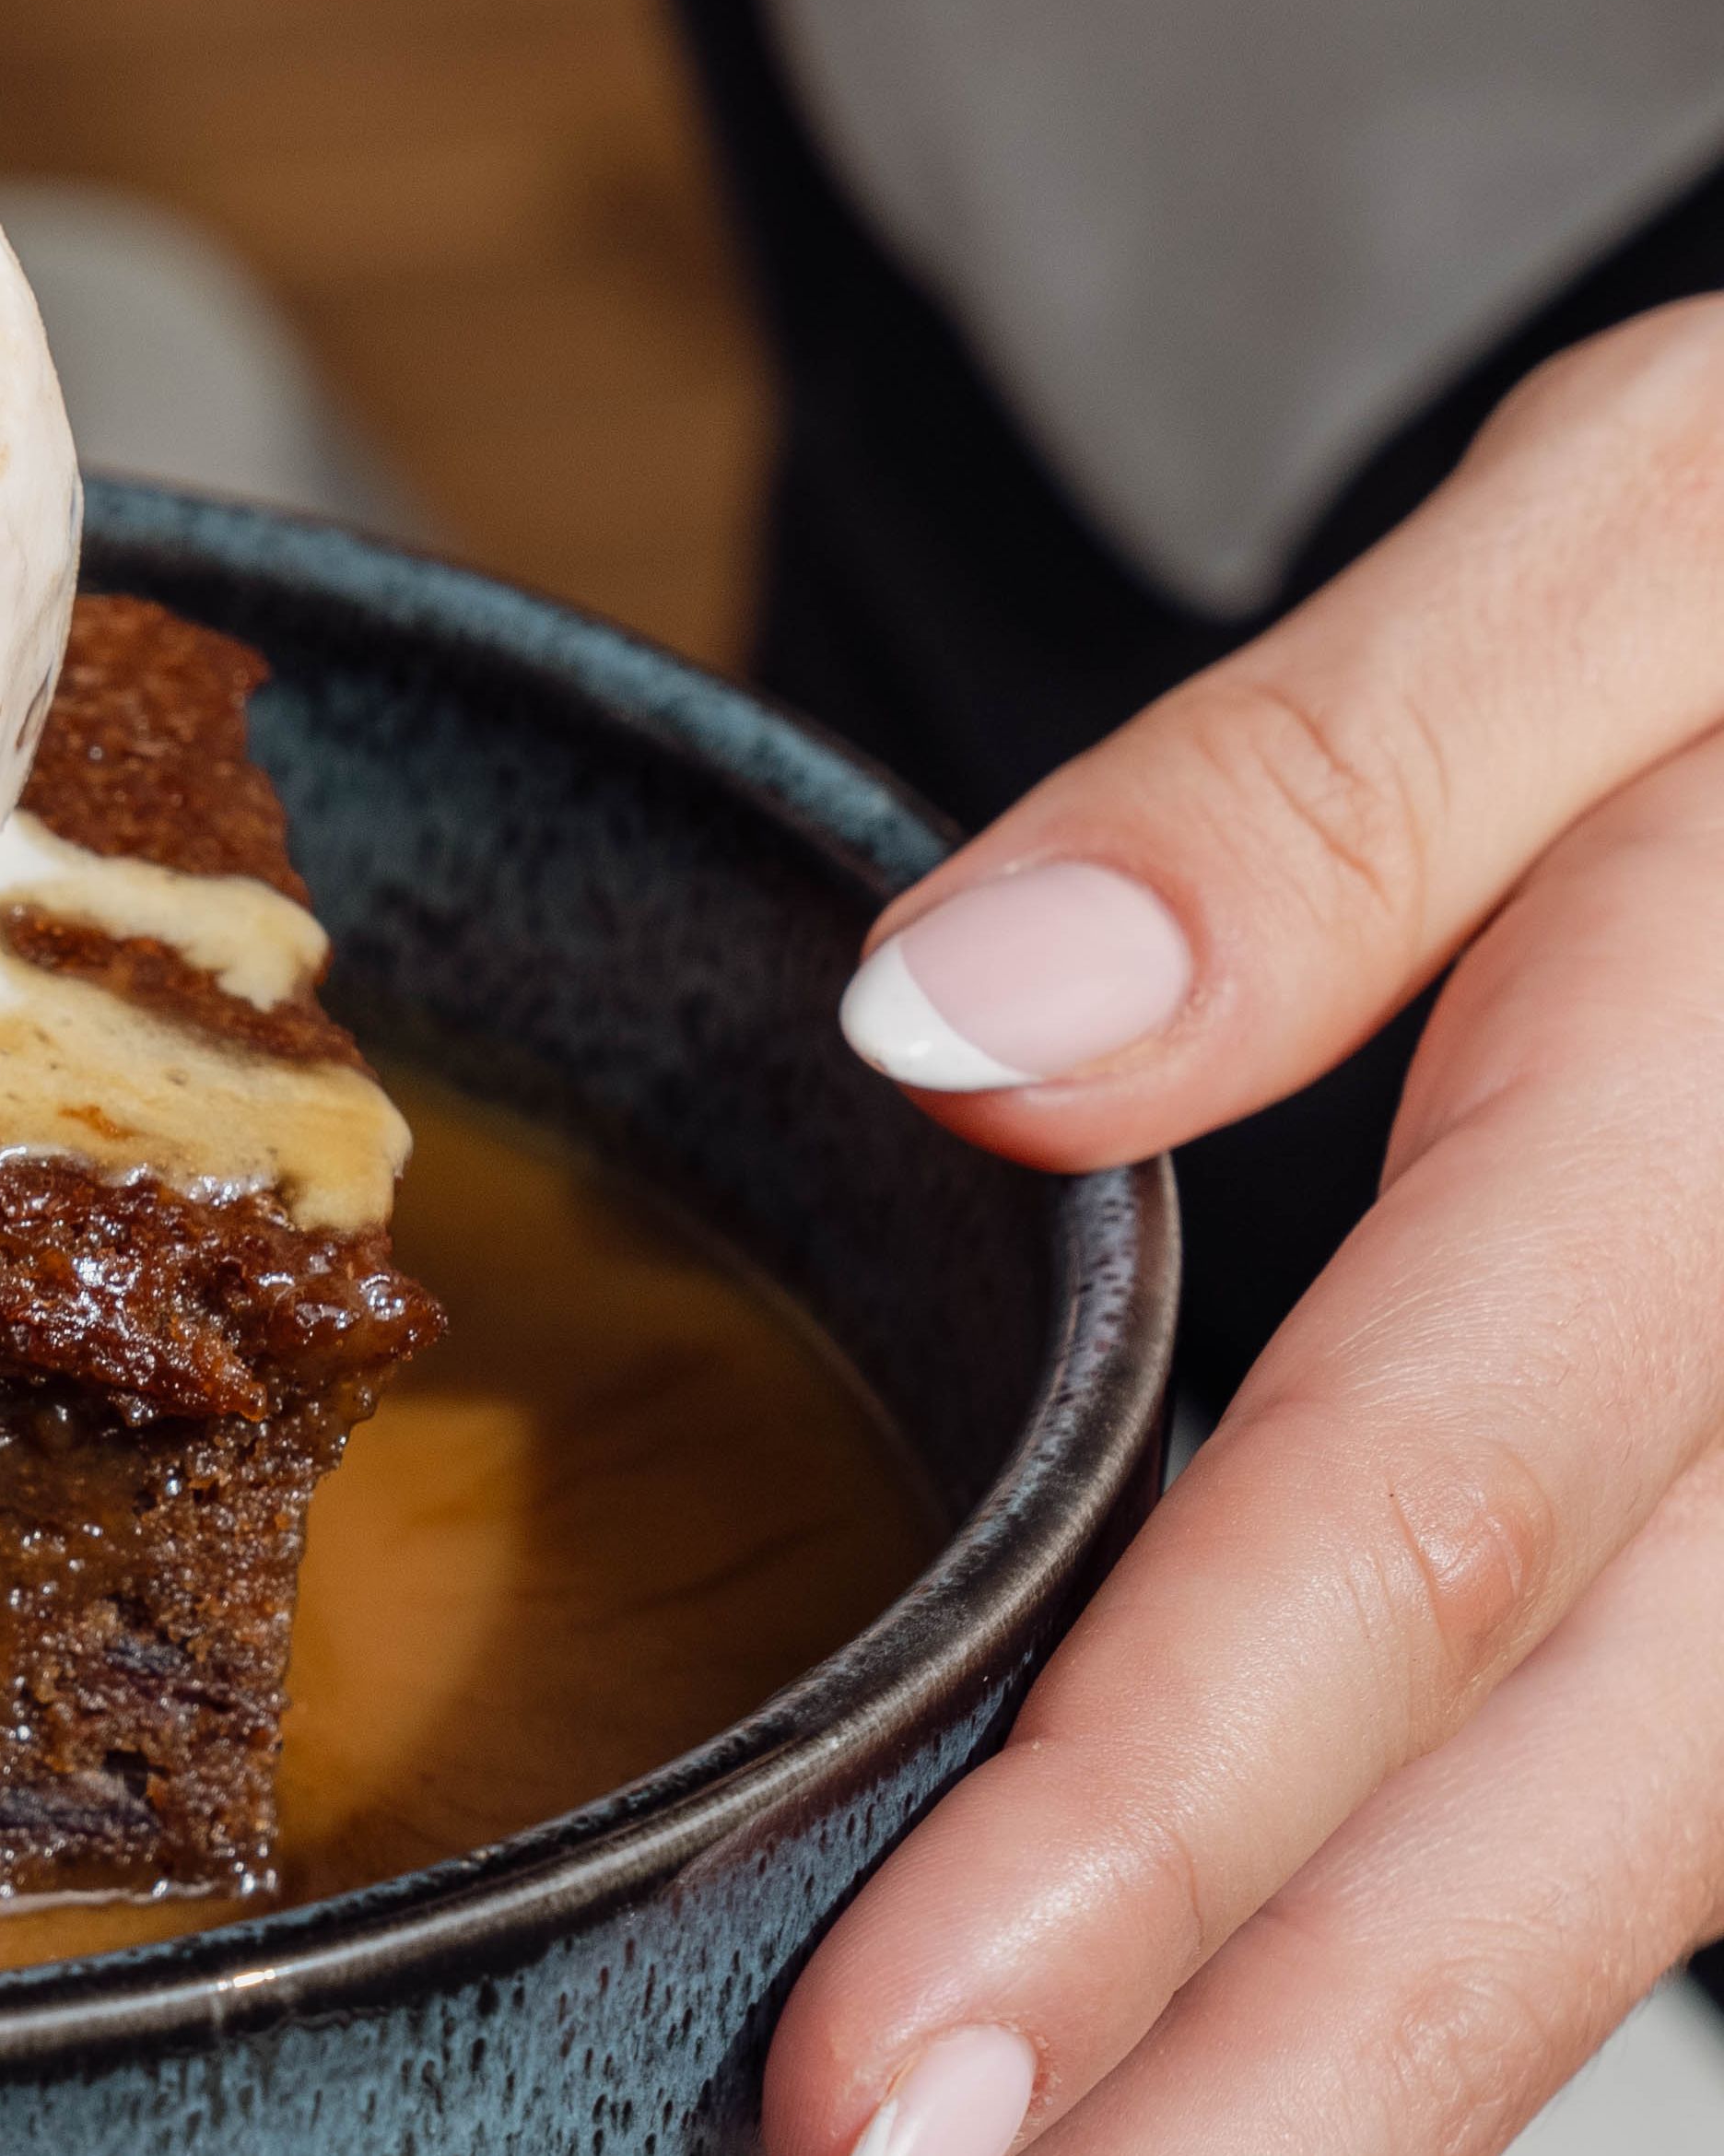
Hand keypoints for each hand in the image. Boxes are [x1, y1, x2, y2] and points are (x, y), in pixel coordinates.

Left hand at [774, 296, 1723, 2153]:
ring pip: (1638, 1867)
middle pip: (1559, 1820)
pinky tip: (1274, 2069)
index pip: (1416, 1525)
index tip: (893, 2081)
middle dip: (1247, 2096)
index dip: (1150, 1831)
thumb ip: (1320, 789)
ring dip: (1355, 2087)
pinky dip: (1472, 1957)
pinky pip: (1683, 1795)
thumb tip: (970, 1035)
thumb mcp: (1641, 538)